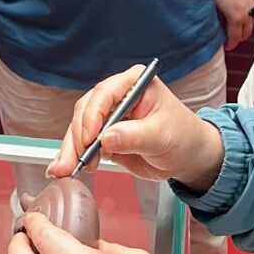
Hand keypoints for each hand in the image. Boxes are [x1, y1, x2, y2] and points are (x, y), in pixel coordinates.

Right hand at [48, 64, 224, 189]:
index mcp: (134, 84)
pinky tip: (67, 168)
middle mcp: (118, 95)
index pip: (105, 93)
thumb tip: (105, 138)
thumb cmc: (183, 137)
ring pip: (80, 128)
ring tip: (65, 169)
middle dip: (77, 136)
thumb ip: (134, 136)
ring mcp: (109, 115)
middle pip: (87, 110)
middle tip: (74, 160)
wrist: (189, 157)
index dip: (93, 115)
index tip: (90, 138)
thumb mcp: (162, 136)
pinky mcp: (104, 135)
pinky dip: (75, 155)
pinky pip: (84, 143)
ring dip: (71, 149)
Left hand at [212, 0, 253, 49]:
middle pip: (246, 33)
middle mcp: (247, 14)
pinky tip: (243, 11)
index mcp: (236, 17)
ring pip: (252, 22)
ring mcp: (253, 5)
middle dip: (239, 38)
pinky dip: (249, 15)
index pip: (235, 37)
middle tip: (232, 37)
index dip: (231, 44)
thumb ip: (218, 16)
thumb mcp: (215, 2)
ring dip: (245, 26)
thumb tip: (218, 24)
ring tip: (237, 24)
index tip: (227, 46)